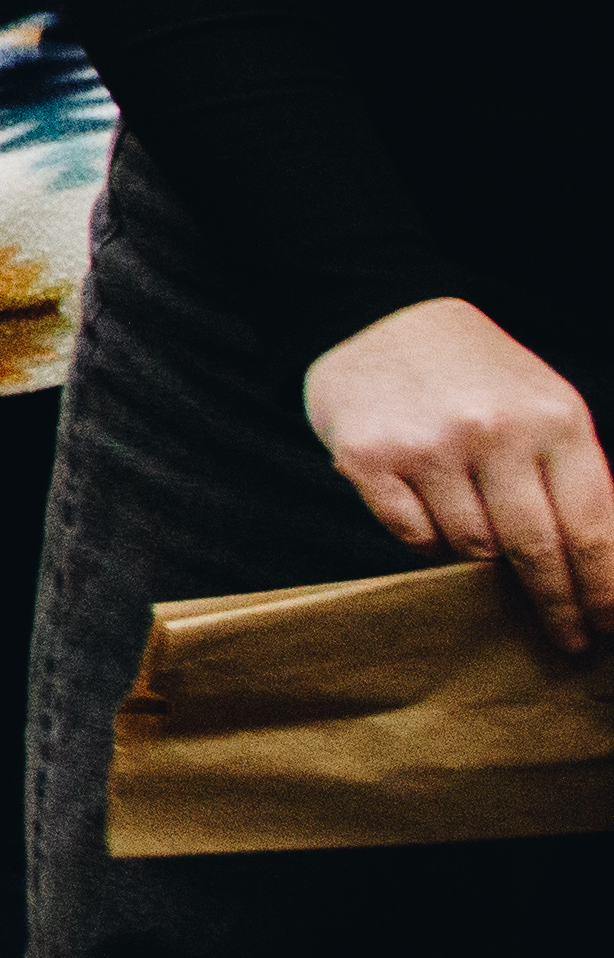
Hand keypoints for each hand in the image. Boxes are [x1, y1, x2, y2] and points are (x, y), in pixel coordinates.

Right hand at [303, 299, 613, 651]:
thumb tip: (603, 568)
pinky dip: (428, 540)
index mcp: (554, 419)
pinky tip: (431, 511)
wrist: (381, 316)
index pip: (593, 528)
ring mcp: (428, 446)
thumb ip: (574, 477)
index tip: (607, 625)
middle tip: (568, 641)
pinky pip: (412, 537)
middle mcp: (494, 431)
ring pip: (470, 549)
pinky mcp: (369, 458)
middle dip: (557, 605)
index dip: (604, 588)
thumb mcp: (545, 406)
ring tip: (480, 541)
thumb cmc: (477, 374)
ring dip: (481, 560)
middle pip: (536, 550)